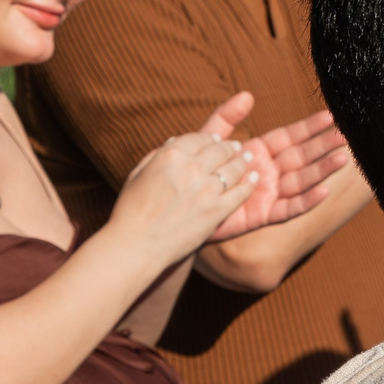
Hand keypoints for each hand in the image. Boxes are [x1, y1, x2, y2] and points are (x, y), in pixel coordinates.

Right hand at [107, 91, 263, 254]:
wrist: (137, 245)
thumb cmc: (130, 211)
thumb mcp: (137, 174)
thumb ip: (158, 156)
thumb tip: (174, 142)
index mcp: (170, 155)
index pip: (198, 138)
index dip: (209, 138)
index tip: (215, 140)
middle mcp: (192, 168)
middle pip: (219, 150)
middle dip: (229, 146)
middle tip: (236, 147)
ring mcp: (207, 190)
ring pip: (234, 168)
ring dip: (242, 160)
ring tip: (247, 158)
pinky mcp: (218, 211)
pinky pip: (240, 193)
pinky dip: (249, 184)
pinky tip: (253, 179)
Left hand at [201, 97, 352, 240]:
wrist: (182, 208)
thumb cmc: (196, 174)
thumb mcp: (209, 141)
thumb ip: (225, 118)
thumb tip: (247, 95)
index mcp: (260, 152)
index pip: (290, 137)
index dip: (309, 127)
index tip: (330, 117)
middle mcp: (269, 172)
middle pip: (302, 157)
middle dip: (323, 147)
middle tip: (345, 136)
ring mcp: (269, 194)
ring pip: (301, 180)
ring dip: (322, 170)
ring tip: (342, 158)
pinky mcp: (263, 215)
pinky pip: (290, 208)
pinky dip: (307, 200)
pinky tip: (324, 190)